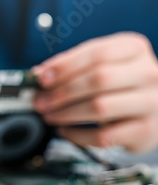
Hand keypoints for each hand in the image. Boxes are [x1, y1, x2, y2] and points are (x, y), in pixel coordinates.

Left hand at [33, 32, 157, 152]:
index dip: (65, 65)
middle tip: (40, 101)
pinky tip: (64, 131)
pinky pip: (104, 136)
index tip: (41, 78)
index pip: (97, 53)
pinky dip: (77, 135)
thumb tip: (39, 75)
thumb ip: (73, 67)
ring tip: (49, 115)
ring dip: (66, 113)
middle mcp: (148, 73)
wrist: (156, 109)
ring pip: (100, 107)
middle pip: (98, 79)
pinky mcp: (145, 131)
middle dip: (62, 92)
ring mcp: (151, 103)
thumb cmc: (122, 84)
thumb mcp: (103, 65)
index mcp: (134, 49)